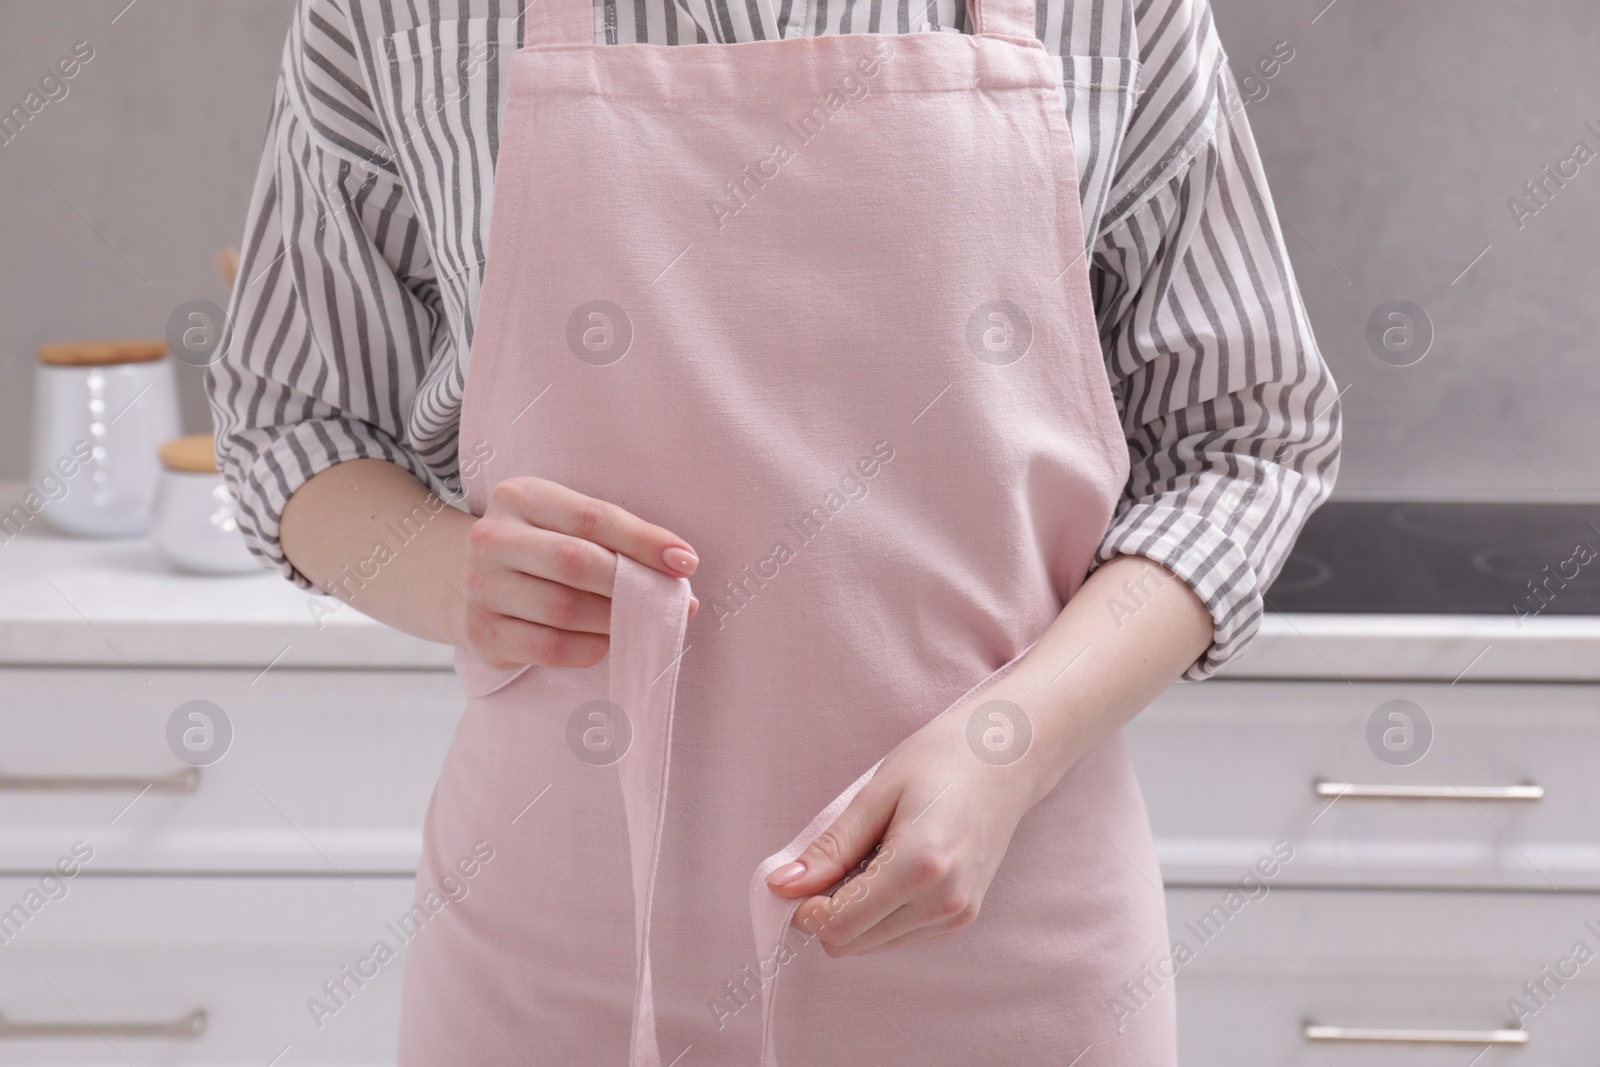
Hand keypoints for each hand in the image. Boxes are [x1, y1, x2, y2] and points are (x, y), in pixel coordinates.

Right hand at [460, 477, 698, 669]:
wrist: (478, 580)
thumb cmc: (544, 548)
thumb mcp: (568, 524)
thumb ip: (615, 539)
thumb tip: (679, 569)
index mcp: (519, 497)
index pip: (591, 517)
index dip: (643, 541)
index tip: (686, 562)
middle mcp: (490, 538)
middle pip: (576, 562)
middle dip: (632, 585)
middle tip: (671, 601)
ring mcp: (480, 588)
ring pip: (564, 610)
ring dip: (615, 620)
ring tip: (640, 621)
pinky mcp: (481, 634)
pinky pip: (549, 648)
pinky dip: (590, 649)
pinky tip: (605, 641)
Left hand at [766, 699, 1047, 956]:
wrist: (1009, 756)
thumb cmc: (942, 759)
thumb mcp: (876, 792)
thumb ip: (831, 847)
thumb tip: (782, 886)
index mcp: (919, 866)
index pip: (840, 925)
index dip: (805, 908)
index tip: (798, 876)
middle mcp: (943, 901)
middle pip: (852, 944)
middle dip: (827, 911)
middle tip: (833, 860)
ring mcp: (957, 914)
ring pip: (873, 944)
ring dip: (854, 913)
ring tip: (870, 857)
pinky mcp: (963, 916)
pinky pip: (899, 935)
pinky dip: (880, 912)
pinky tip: (891, 868)